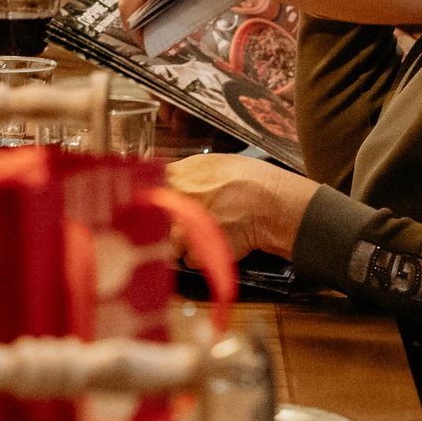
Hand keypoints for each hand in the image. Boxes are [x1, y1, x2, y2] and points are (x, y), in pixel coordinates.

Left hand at [163, 153, 317, 259]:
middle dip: (169, 223)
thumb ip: (187, 171)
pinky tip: (213, 246)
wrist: (272, 205)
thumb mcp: (214, 161)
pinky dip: (200, 257)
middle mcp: (174, 203)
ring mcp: (184, 229)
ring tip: (203, 235)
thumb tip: (171, 176)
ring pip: (170, 241)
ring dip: (183, 241)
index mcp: (175, 177)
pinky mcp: (198, 252)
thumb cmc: (250, 180)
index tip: (162, 205)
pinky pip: (190, 259)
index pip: (149, 191)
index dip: (157, 200)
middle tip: (186, 222)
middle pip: (158, 219)